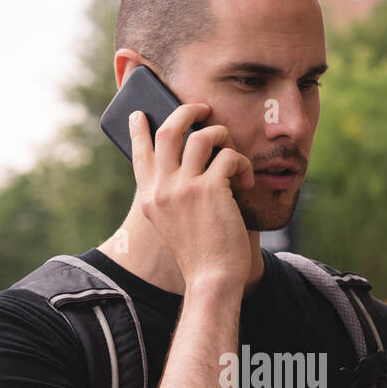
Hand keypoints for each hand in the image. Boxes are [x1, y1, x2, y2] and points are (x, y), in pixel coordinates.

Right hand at [129, 102, 254, 288]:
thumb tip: (190, 161)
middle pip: (168, 131)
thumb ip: (173, 195)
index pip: (139, 154)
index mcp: (150, 198)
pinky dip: (242, 163)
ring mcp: (184, 188)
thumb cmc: (199, 253)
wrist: (211, 279)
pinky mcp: (210, 189)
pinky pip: (229, 157)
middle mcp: (162, 189)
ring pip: (201, 136)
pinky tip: (247, 180)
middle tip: (202, 109)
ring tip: (231, 148)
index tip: (141, 114)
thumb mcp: (172, 224)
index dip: (139, 130)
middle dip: (186, 112)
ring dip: (221, 135)